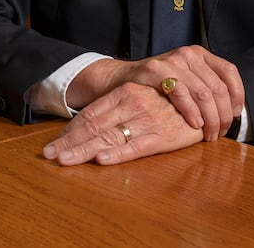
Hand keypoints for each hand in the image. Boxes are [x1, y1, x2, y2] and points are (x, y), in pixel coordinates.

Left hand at [43, 82, 201, 165]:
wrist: (205, 102)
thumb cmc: (168, 102)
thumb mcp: (140, 98)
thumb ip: (116, 110)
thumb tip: (87, 128)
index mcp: (125, 93)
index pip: (90, 114)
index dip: (69, 131)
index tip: (51, 145)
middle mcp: (132, 104)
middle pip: (94, 126)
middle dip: (69, 144)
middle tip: (48, 156)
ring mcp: (146, 120)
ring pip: (109, 137)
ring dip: (84, 151)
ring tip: (64, 161)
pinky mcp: (163, 136)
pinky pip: (137, 146)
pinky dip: (118, 153)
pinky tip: (102, 159)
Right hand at [68, 46, 243, 140]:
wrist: (122, 80)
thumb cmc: (158, 87)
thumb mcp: (187, 81)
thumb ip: (207, 89)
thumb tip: (232, 110)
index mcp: (200, 54)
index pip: (230, 71)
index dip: (237, 96)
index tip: (234, 115)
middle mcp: (189, 54)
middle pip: (218, 87)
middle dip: (223, 115)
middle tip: (219, 133)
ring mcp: (172, 60)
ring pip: (203, 93)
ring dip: (210, 118)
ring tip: (208, 134)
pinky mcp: (155, 70)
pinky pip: (181, 93)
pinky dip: (192, 112)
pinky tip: (194, 124)